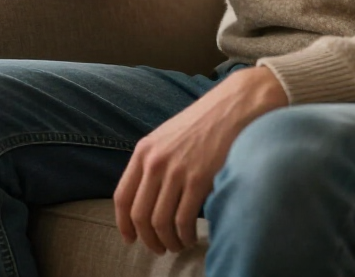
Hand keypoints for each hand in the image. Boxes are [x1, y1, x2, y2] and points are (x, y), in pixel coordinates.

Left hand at [113, 66, 287, 253]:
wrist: (233, 107)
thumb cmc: (203, 123)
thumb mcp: (167, 136)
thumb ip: (153, 162)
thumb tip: (147, 198)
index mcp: (144, 150)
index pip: (122, 196)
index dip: (124, 224)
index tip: (131, 238)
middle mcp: (155, 161)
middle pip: (140, 215)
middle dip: (148, 239)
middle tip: (160, 247)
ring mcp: (176, 171)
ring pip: (161, 223)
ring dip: (169, 241)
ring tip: (179, 243)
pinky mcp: (199, 179)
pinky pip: (184, 220)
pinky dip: (185, 235)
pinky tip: (191, 236)